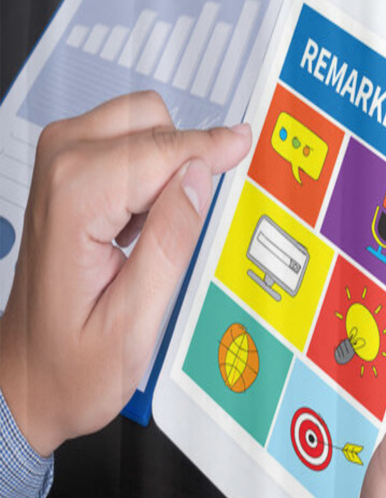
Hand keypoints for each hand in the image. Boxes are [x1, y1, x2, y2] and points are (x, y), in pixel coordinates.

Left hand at [0, 92, 250, 456]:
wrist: (28, 376)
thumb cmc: (75, 363)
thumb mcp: (136, 320)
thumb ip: (171, 242)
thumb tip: (199, 178)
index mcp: (75, 203)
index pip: (159, 150)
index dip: (209, 149)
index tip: (245, 147)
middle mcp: (59, 171)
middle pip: (148, 121)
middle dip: (187, 157)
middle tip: (203, 212)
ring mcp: (59, 169)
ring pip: (139, 124)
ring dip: (171, 162)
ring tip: (170, 225)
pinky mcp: (68, 177)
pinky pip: (129, 144)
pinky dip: (155, 171)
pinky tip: (151, 223)